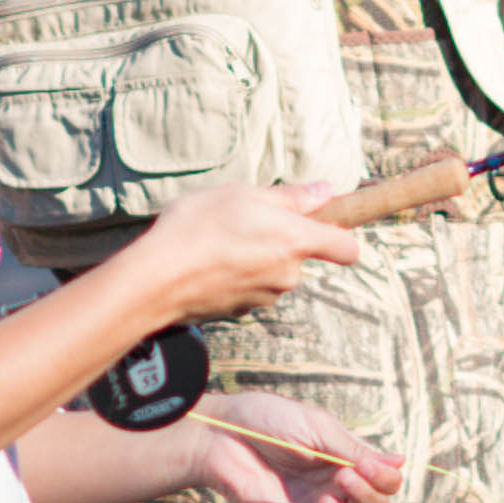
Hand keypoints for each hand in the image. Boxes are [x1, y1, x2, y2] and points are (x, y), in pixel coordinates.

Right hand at [127, 180, 363, 328]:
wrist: (156, 279)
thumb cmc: (199, 227)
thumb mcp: (243, 194)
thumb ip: (290, 197)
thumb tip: (325, 191)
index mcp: (296, 242)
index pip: (347, 248)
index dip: (340, 234)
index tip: (322, 222)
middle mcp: (288, 275)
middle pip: (300, 257)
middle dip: (279, 240)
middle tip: (244, 220)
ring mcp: (265, 297)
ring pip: (272, 272)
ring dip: (255, 256)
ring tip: (219, 240)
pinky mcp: (241, 311)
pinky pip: (248, 287)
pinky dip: (236, 276)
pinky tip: (209, 263)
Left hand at [196, 391, 402, 502]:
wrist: (222, 438)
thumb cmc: (267, 423)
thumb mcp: (318, 428)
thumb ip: (355, 450)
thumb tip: (400, 462)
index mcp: (347, 461)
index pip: (388, 483)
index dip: (385, 480)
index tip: (363, 466)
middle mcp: (338, 488)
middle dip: (368, 497)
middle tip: (341, 477)